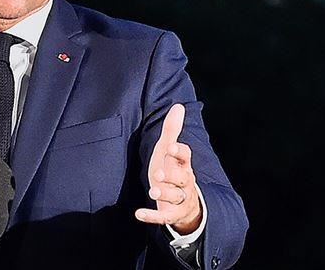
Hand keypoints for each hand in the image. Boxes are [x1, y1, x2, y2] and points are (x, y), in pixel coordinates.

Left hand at [135, 103, 202, 234]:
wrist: (184, 204)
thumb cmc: (173, 171)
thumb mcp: (169, 151)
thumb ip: (172, 130)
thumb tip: (177, 106)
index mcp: (183, 165)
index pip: (186, 157)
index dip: (179, 152)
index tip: (171, 147)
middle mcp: (184, 183)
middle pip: (182, 179)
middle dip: (171, 176)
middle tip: (158, 173)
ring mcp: (180, 200)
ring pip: (176, 198)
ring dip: (165, 194)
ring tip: (153, 192)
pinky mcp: (172, 215)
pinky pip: (164, 217)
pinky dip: (152, 216)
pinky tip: (138, 214)